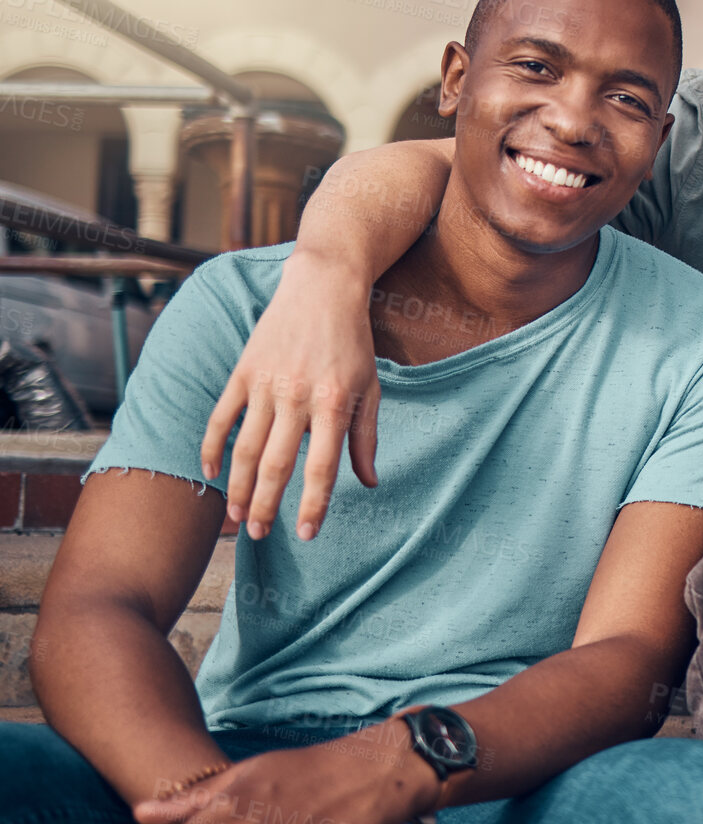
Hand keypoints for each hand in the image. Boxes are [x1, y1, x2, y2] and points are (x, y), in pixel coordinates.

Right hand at [201, 248, 381, 541]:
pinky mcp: (242, 372)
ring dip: (239, 487)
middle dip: (267, 506)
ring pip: (245, 448)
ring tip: (237, 518)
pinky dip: (212, 448)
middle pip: (276, 465)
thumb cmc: (352, 343)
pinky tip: (211, 475)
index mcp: (333, 403)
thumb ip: (365, 437)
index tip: (305, 534)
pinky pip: (221, 418)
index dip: (313, 505)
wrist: (322, 287)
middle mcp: (297, 396)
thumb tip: (369, 483)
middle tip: (259, 536)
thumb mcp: (370, 388)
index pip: (321, 467)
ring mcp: (265, 384)